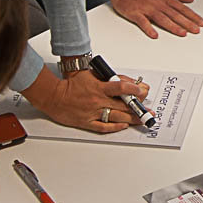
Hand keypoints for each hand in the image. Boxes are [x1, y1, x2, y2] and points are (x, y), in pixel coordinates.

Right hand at [20, 68, 149, 134]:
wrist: (53, 96)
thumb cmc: (72, 85)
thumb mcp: (92, 75)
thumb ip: (110, 78)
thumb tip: (128, 82)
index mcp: (98, 88)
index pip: (121, 87)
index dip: (134, 89)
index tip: (143, 91)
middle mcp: (97, 101)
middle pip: (122, 105)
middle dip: (138, 108)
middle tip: (148, 110)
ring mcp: (92, 112)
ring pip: (116, 117)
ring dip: (131, 119)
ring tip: (141, 119)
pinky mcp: (86, 122)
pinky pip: (103, 127)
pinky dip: (115, 127)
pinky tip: (124, 126)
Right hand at [109, 0, 202, 38]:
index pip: (182, 8)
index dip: (193, 16)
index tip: (201, 23)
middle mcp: (158, 3)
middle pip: (175, 15)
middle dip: (187, 23)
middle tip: (196, 30)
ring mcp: (147, 9)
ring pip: (162, 19)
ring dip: (173, 26)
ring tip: (182, 33)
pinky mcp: (136, 13)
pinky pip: (143, 22)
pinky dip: (149, 28)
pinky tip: (155, 35)